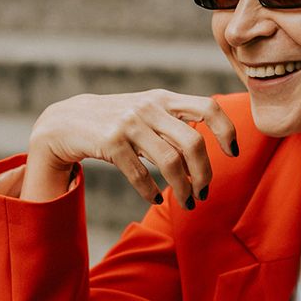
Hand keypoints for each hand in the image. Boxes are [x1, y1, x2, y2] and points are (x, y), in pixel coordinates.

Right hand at [21, 90, 237, 208]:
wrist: (68, 120)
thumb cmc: (119, 121)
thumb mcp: (149, 112)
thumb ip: (176, 124)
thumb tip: (205, 156)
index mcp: (165, 98)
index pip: (209, 108)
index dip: (227, 130)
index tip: (232, 154)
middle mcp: (150, 107)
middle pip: (193, 143)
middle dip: (204, 173)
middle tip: (203, 192)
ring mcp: (130, 123)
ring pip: (170, 162)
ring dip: (183, 188)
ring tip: (187, 202)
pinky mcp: (110, 141)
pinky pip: (140, 174)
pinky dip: (151, 191)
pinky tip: (156, 199)